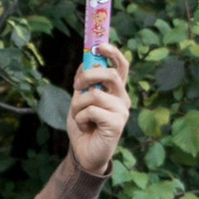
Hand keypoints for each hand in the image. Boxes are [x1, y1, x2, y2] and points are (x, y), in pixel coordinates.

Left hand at [69, 46, 130, 181]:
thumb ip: (84, 83)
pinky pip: (92, 110)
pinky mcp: (118, 124)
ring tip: (79, 116)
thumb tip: (85, 61)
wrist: (84, 153)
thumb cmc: (84, 125)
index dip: (113, 53)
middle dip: (89, 75)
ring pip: (95, 94)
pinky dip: (81, 118)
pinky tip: (85, 127)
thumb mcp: (80, 99)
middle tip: (77, 87)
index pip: (121, 66)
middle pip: (110, 74)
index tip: (101, 45)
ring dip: (78, 105)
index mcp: (115, 90)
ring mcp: (122, 111)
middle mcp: (122, 98)